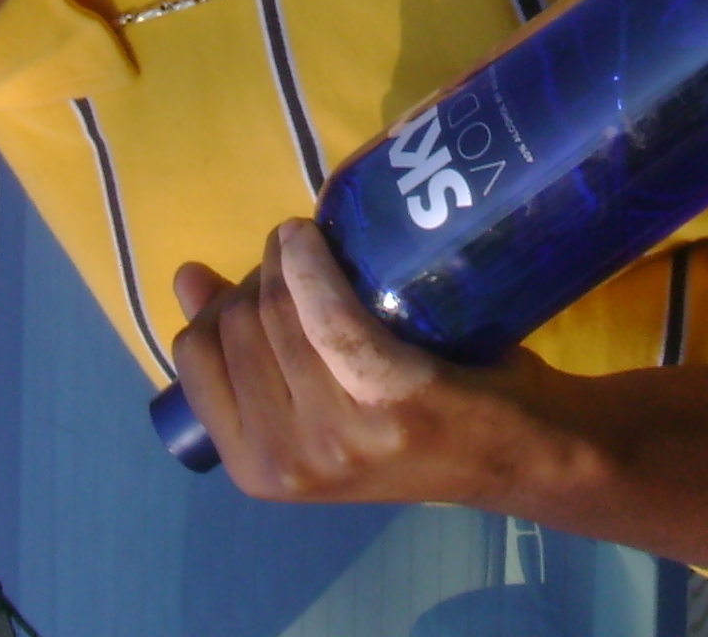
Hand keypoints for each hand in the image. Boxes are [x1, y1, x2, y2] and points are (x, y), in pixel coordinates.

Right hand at [169, 220, 560, 506]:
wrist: (521, 453)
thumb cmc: (416, 426)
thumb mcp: (316, 409)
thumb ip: (248, 358)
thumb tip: (186, 277)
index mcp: (257, 470)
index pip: (196, 356)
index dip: (218, 307)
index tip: (256, 286)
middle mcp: (290, 460)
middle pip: (237, 327)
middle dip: (258, 278)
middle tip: (299, 261)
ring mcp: (340, 433)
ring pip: (278, 311)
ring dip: (286, 258)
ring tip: (313, 247)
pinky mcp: (390, 394)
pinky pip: (327, 314)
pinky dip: (312, 263)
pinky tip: (313, 237)